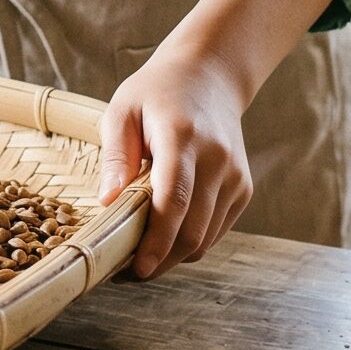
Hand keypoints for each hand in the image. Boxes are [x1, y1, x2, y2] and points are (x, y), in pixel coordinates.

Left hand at [96, 45, 252, 279]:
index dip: (157, 241)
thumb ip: (115, 155)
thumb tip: (106, 202)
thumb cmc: (155, 93)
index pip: (174, 201)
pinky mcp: (244, 188)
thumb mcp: (122, 109)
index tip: (136, 268)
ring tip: (141, 261)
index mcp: (182, 138)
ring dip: (175, 257)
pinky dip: (192, 242)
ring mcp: (235, 177)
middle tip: (126, 273)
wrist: (209, 77)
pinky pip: (216, 229)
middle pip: (193, 229)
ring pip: (207, 237)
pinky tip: (166, 242)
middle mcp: (217, 160)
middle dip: (162, 260)